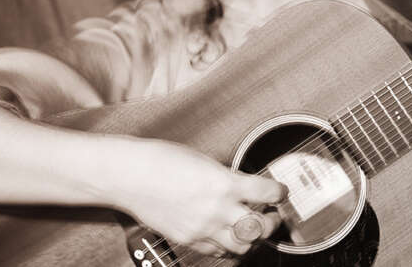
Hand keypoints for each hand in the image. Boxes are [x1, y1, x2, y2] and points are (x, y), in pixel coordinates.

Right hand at [109, 138, 284, 256]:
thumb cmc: (161, 160)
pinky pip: (216, 251)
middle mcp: (216, 209)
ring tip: (255, 230)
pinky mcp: (187, 239)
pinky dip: (227, 247)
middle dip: (273, 223)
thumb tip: (243, 186)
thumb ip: (226, 177)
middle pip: (260, 228)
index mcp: (224, 183)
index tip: (281, 192)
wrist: (130, 175)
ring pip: (242, 246)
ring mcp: (202, 227)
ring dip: (253, 239)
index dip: (279, 193)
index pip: (266, 193)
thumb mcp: (205, 161)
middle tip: (274, 215)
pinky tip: (229, 237)